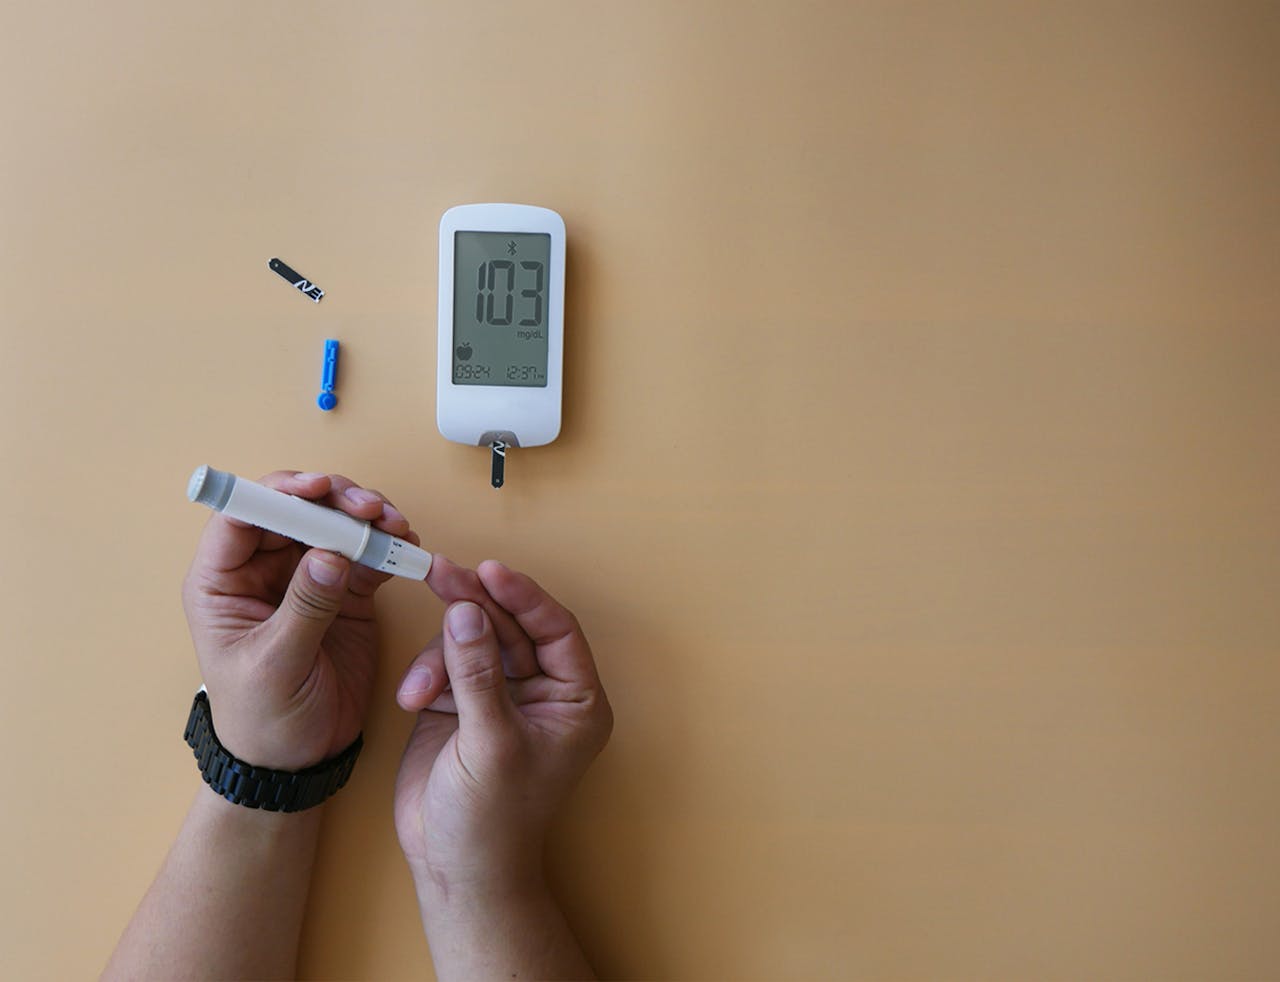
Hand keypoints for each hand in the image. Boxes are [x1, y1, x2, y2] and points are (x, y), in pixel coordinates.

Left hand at [182, 470, 417, 769]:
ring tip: (395, 526)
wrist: (297, 761)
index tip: (317, 489)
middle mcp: (264, 570)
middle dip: (336, 500)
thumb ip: (303, 607)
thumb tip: (330, 554)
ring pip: (335, 523)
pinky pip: (367, 553)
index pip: (243, 517)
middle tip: (371, 510)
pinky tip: (405, 545)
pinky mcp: (345, 592)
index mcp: (224, 583)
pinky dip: (388, 544)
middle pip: (297, 509)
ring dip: (367, 516)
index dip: (279, 493)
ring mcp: (307, 578)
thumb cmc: (264, 720)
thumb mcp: (276, 665)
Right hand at [393, 560, 612, 890]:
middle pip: (512, 626)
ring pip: (474, 638)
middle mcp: (542, 692)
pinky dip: (427, 673)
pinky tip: (413, 697)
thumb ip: (479, 673)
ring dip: (444, 649)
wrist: (454, 868)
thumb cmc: (493, 820)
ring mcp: (500, 695)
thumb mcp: (490, 742)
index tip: (490, 571)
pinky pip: (445, 662)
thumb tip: (467, 610)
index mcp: (575, 701)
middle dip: (476, 603)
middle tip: (441, 572)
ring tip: (420, 684)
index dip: (524, 597)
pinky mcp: (461, 702)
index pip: (556, 630)